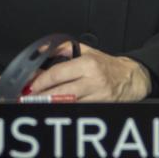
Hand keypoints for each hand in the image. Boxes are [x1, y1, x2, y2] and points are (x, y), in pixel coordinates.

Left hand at [27, 44, 150, 101]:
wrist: (131, 78)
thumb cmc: (107, 64)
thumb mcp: (87, 51)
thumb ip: (65, 48)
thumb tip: (44, 49)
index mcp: (88, 64)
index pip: (58, 74)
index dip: (41, 81)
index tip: (30, 85)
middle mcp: (92, 81)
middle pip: (60, 92)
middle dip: (41, 96)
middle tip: (27, 98)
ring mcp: (96, 96)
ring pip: (67, 103)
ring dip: (50, 104)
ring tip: (36, 104)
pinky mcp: (98, 107)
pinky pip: (76, 109)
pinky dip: (63, 109)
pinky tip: (53, 108)